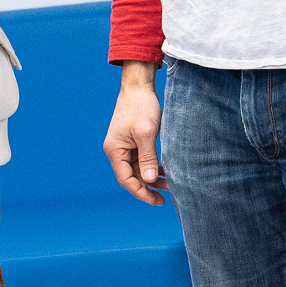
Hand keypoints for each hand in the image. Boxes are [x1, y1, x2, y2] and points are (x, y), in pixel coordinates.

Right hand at [104, 62, 167, 205]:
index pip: (126, 179)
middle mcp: (117, 150)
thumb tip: (149, 181)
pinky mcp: (134, 141)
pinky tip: (165, 170)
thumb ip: (148, 158)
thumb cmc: (141, 106)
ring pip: (139, 169)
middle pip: (132, 176)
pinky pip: (142, 159)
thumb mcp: (146, 133)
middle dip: (149, 186)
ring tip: (170, 183)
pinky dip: (153, 166)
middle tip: (167, 196)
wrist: (139, 85)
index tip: (157, 200)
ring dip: (152, 177)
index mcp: (115, 150)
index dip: (141, 192)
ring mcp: (125, 145)